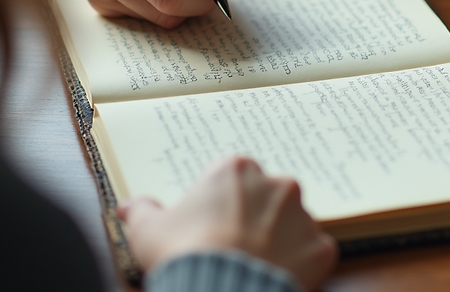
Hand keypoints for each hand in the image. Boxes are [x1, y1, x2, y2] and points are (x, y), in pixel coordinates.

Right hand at [117, 156, 336, 290]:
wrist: (219, 290)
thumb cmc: (182, 253)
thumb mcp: (148, 231)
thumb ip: (142, 212)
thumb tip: (129, 207)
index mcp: (237, 170)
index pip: (235, 180)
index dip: (223, 204)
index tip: (213, 224)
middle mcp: (277, 185)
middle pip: (269, 198)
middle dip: (256, 218)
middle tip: (235, 246)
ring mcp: (303, 215)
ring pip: (294, 224)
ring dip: (280, 240)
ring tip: (255, 264)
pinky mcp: (321, 246)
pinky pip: (314, 253)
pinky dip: (301, 265)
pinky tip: (276, 276)